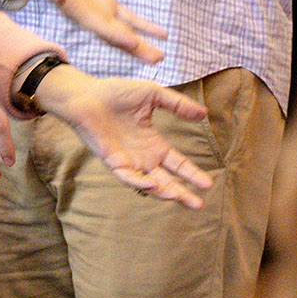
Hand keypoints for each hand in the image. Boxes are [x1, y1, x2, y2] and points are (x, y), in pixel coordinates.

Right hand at [0, 0, 169, 63]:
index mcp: (75, 10)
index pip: (98, 25)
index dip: (115, 34)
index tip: (133, 43)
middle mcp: (89, 16)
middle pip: (115, 35)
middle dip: (136, 47)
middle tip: (157, 59)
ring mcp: (98, 11)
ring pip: (125, 30)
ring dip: (143, 42)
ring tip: (161, 54)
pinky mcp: (105, 2)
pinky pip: (128, 16)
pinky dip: (143, 25)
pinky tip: (160, 34)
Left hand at [36, 67, 215, 207]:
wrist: (88, 94)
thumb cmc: (117, 93)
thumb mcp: (154, 94)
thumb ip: (178, 105)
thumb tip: (204, 113)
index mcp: (153, 144)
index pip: (177, 163)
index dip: (192, 173)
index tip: (208, 184)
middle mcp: (143, 157)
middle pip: (167, 180)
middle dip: (183, 193)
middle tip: (199, 204)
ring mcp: (128, 161)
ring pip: (149, 184)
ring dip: (164, 192)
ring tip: (181, 198)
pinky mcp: (113, 161)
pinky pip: (128, 176)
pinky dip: (140, 182)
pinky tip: (153, 184)